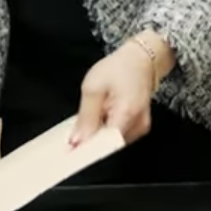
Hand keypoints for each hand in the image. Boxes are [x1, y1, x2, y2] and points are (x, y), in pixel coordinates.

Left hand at [71, 32, 173, 146]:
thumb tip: (77, 142)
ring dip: (98, 134)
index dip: (86, 150)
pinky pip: (118, 135)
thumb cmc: (118, 68)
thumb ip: (86, 118)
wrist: (140, 59)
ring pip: (112, 142)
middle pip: (108, 145)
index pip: (104, 145)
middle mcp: (137, 126)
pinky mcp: (139, 127)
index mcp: (126, 115)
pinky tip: (101, 117)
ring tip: (93, 115)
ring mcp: (140, 128)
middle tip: (76, 130)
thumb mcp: (93, 88)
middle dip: (90, 141)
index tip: (70, 151)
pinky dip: (106, 130)